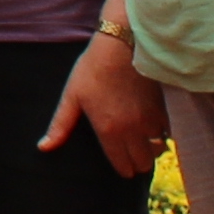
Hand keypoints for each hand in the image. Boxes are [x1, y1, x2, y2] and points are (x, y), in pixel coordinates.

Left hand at [40, 36, 162, 176]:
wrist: (123, 44)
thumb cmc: (93, 69)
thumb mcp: (71, 96)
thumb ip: (59, 126)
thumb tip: (44, 147)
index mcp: (109, 131)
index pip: (123, 167)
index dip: (122, 169)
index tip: (120, 164)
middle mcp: (133, 130)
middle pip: (143, 164)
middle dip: (137, 163)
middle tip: (131, 154)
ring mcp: (151, 120)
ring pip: (159, 150)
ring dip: (152, 149)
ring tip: (143, 141)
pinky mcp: (164, 108)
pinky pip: (169, 132)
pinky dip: (163, 133)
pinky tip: (155, 126)